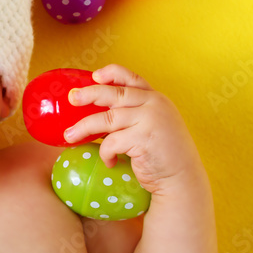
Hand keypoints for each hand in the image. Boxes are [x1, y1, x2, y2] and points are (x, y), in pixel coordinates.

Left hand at [63, 64, 204, 194]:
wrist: (183, 179)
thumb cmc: (162, 155)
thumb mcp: (152, 125)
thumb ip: (133, 114)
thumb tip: (94, 112)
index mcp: (156, 99)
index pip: (132, 78)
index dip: (112, 73)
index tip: (95, 76)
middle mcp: (154, 105)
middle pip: (114, 94)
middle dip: (89, 94)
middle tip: (72, 98)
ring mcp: (150, 120)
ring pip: (106, 119)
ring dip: (83, 128)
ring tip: (69, 136)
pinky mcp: (143, 139)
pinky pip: (111, 142)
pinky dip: (105, 153)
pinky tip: (109, 162)